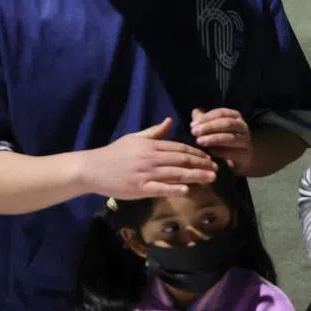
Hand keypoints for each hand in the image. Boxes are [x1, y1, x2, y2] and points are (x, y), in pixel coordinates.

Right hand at [78, 118, 215, 199]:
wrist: (93, 168)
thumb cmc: (114, 153)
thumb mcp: (134, 138)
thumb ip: (154, 132)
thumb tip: (170, 121)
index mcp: (150, 146)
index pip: (179, 148)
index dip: (196, 153)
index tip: (209, 158)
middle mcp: (151, 158)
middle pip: (181, 161)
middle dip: (201, 165)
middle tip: (217, 169)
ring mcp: (146, 174)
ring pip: (175, 174)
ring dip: (195, 176)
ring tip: (210, 178)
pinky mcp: (140, 188)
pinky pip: (160, 188)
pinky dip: (174, 189)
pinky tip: (187, 190)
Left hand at [191, 108, 250, 174]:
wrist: (239, 158)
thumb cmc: (223, 138)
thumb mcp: (213, 127)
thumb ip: (203, 119)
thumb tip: (195, 112)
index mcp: (234, 116)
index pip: (220, 113)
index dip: (206, 118)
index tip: (192, 125)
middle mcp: (242, 126)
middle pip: (227, 123)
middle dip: (209, 127)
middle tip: (194, 132)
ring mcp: (245, 140)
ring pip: (230, 138)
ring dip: (213, 139)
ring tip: (199, 141)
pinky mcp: (245, 154)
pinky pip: (233, 152)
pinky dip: (220, 152)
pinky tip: (209, 153)